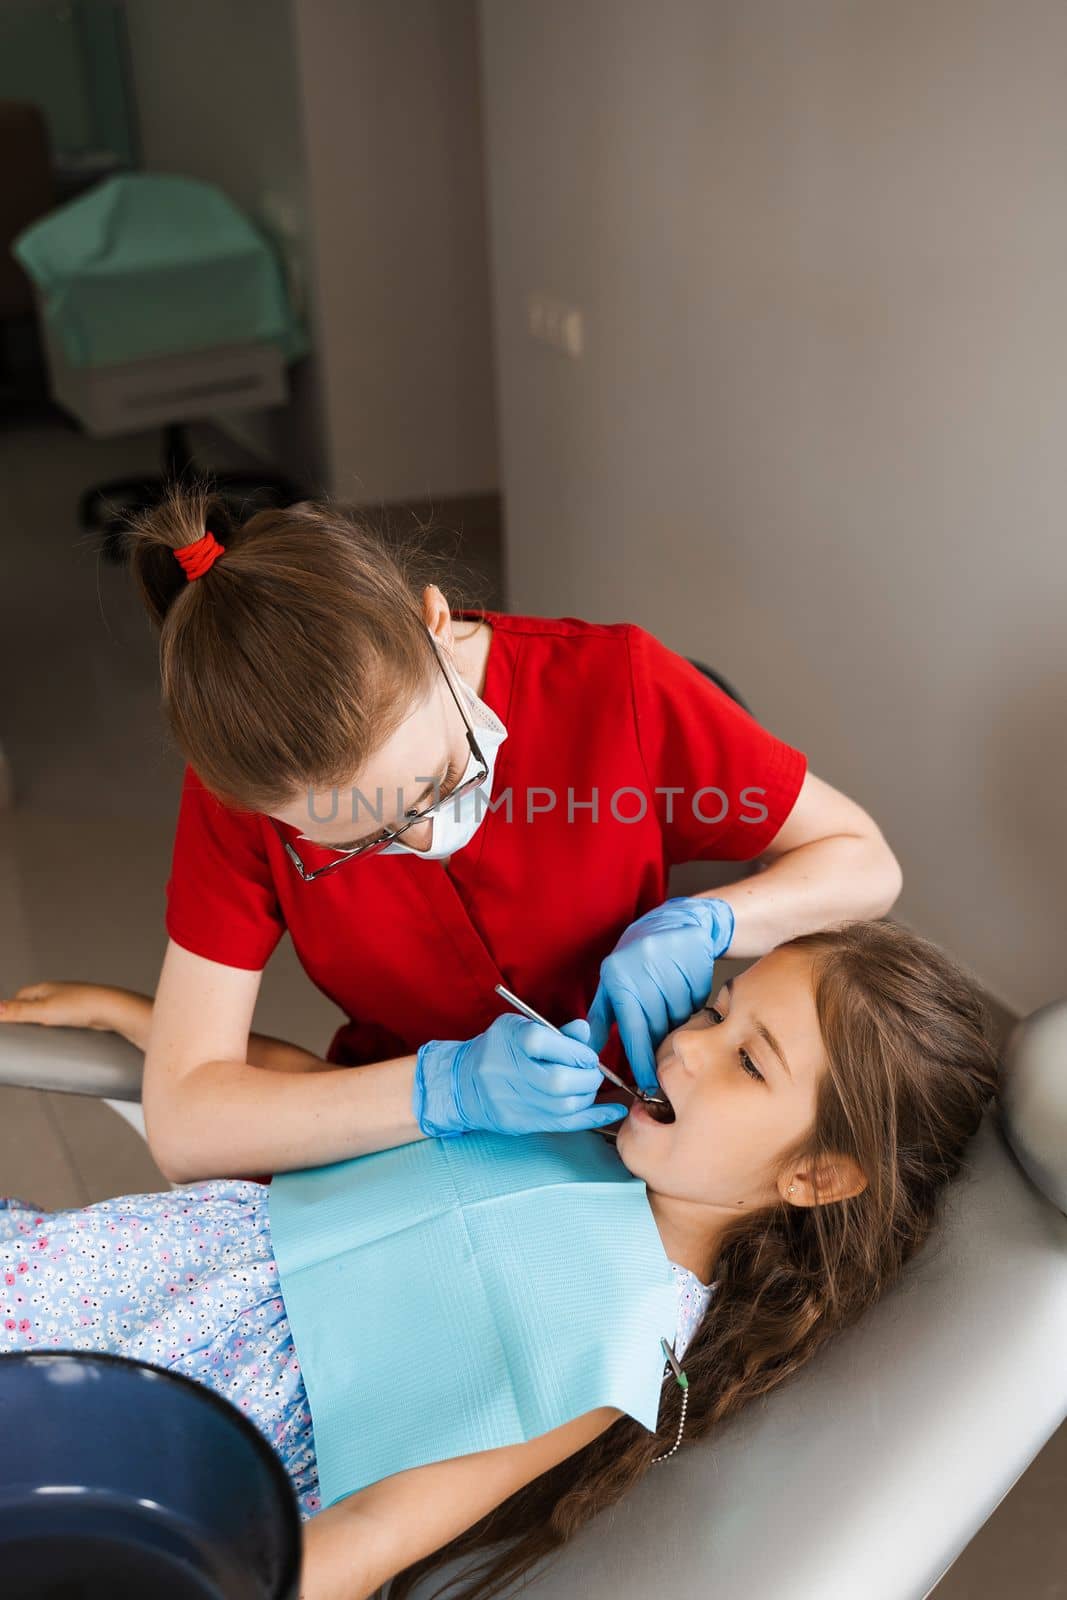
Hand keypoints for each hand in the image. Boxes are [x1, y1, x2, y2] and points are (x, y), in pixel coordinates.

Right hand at [0, 981, 151, 1045]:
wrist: (113, 1010)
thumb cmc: (82, 1006)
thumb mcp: (43, 1011)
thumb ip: (18, 1012)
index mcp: (45, 988)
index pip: (20, 996)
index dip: (12, 1008)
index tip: (6, 1021)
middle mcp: (58, 993)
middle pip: (35, 1005)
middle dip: (27, 1018)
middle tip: (21, 1034)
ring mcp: (72, 1002)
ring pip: (51, 1013)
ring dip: (44, 1024)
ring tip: (39, 1039)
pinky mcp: (83, 1013)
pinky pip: (65, 1021)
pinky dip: (58, 1028)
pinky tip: (60, 1038)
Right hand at [413, 1014, 628, 1137]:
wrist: (462, 1082)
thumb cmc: (498, 1049)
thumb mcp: (519, 1028)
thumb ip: (555, 1031)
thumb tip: (585, 1030)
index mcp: (509, 1041)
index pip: (549, 1044)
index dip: (577, 1050)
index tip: (586, 1054)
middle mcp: (508, 1073)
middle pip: (559, 1082)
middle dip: (587, 1077)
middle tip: (591, 1071)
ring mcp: (512, 1102)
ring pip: (564, 1106)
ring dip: (587, 1096)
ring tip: (587, 1086)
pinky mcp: (519, 1123)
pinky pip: (563, 1124)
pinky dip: (593, 1117)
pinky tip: (613, 1111)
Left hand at [587, 896, 735, 1091]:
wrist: (674, 922)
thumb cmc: (636, 959)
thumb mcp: (612, 982)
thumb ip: (601, 1018)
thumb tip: (586, 1050)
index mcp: (619, 978)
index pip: (632, 1029)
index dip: (640, 1059)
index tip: (646, 1082)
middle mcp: (644, 970)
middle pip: (658, 1027)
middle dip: (659, 1041)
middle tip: (660, 1043)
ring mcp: (672, 966)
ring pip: (679, 1017)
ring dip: (676, 1020)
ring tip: (668, 1002)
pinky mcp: (696, 964)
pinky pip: (696, 1003)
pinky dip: (691, 1005)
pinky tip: (682, 988)